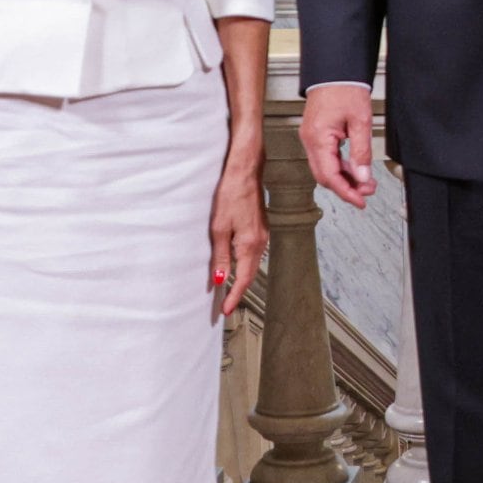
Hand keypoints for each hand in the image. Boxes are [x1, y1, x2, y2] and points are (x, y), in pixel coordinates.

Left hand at [209, 152, 266, 316]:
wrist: (245, 171)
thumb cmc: (232, 194)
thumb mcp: (219, 227)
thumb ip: (220, 255)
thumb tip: (220, 279)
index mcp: (250, 244)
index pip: (243, 279)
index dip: (234, 297)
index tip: (226, 310)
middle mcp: (260, 242)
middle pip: (250, 274)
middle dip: (238, 291)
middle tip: (225, 305)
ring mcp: (262, 235)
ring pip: (252, 264)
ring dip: (241, 278)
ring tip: (228, 289)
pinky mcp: (260, 228)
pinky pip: (253, 253)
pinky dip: (244, 264)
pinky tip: (235, 264)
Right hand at [303, 84, 378, 206]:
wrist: (335, 70)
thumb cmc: (345, 88)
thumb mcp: (360, 121)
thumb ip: (361, 152)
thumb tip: (362, 176)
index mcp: (318, 138)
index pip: (329, 176)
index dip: (346, 192)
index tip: (360, 201)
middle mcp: (310, 140)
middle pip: (325, 176)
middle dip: (346, 187)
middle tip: (367, 191)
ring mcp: (311, 138)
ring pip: (325, 168)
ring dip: (345, 178)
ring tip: (365, 181)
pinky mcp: (315, 134)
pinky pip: (326, 158)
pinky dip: (340, 166)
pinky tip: (354, 169)